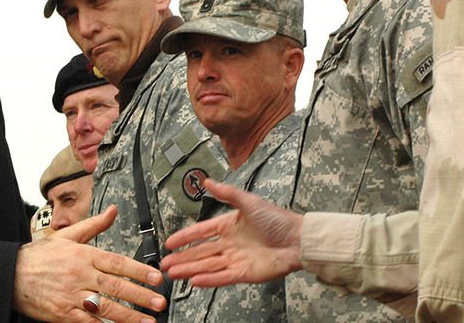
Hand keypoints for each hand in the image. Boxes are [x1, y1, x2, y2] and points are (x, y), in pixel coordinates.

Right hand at [14, 205, 166, 321]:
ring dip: (129, 316)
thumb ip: (94, 225)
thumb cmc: (39, 256)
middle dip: (141, 296)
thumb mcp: (67, 236)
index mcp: (84, 255)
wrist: (9, 275)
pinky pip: (88, 322)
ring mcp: (72, 295)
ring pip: (106, 307)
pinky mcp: (63, 313)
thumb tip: (113, 211)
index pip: (118, 263)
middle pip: (116, 286)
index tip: (156, 278)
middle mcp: (80, 275)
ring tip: (147, 321)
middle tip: (159, 302)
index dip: (139, 271)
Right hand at [160, 179, 303, 286]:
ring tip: (173, 274)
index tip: (170, 243)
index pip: (201, 232)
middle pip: (201, 252)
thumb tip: (208, 181)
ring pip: (208, 266)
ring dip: (190, 270)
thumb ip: (226, 193)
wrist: (298, 239)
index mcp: (229, 225)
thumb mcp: (248, 201)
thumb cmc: (277, 219)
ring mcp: (236, 259)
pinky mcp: (245, 273)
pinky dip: (208, 280)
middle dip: (182, 258)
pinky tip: (194, 281)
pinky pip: (222, 277)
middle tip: (165, 263)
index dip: (185, 237)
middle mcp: (230, 243)